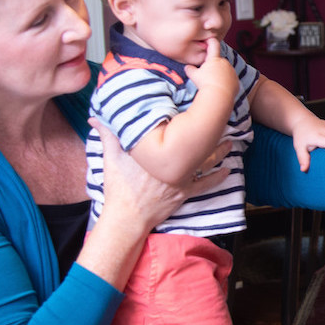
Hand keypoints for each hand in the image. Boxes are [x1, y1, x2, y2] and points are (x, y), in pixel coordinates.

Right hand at [93, 121, 225, 233]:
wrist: (127, 216)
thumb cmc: (119, 187)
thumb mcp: (111, 157)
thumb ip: (108, 134)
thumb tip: (95, 117)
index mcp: (157, 152)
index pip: (175, 131)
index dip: (187, 119)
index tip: (196, 107)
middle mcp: (173, 164)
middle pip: (197, 145)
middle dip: (210, 133)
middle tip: (223, 120)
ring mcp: (182, 179)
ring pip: (205, 162)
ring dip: (218, 152)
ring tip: (230, 141)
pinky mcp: (185, 193)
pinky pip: (205, 184)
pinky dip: (217, 177)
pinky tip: (227, 170)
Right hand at [183, 37, 238, 96]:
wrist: (218, 95)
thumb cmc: (205, 84)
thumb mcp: (194, 76)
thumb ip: (190, 69)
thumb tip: (187, 67)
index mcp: (214, 59)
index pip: (214, 45)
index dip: (211, 41)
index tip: (209, 39)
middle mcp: (225, 63)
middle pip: (219, 62)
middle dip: (214, 66)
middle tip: (207, 75)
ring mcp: (232, 72)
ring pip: (225, 71)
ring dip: (220, 74)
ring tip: (213, 83)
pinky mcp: (236, 81)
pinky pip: (230, 80)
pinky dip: (226, 82)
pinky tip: (220, 88)